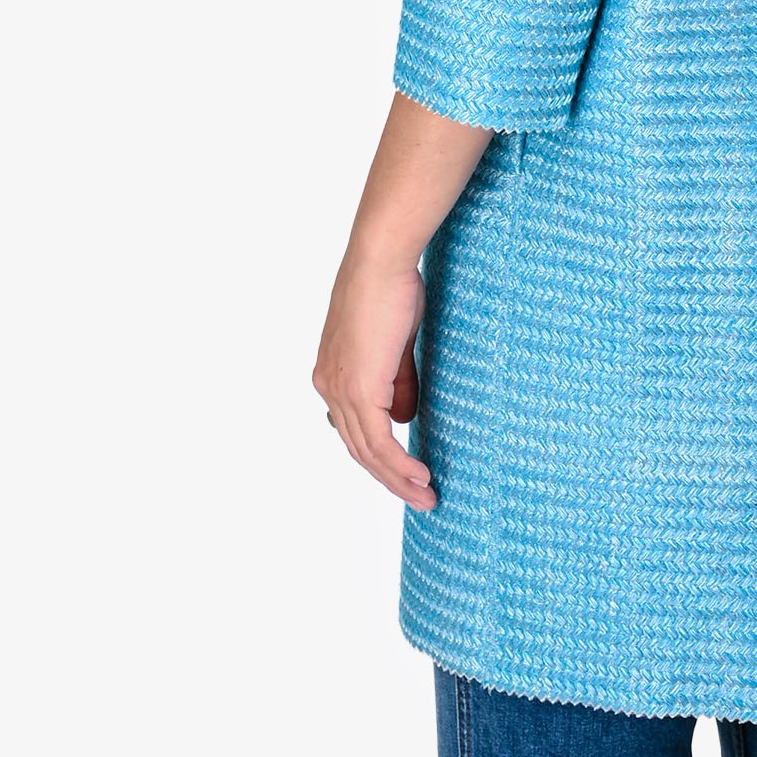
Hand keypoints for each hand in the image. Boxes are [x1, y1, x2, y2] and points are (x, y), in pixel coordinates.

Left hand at [313, 250, 435, 509]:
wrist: (381, 260)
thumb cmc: (391, 287)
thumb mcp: (395, 343)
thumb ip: (397, 382)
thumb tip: (403, 418)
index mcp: (333, 372)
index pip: (354, 427)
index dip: (380, 455)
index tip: (406, 473)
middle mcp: (329, 386)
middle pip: (358, 448)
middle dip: (390, 478)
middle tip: (421, 496)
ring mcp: (340, 389)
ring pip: (367, 451)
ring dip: (398, 479)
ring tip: (426, 496)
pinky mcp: (358, 389)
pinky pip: (378, 441)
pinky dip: (398, 465)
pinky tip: (419, 477)